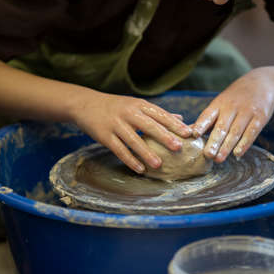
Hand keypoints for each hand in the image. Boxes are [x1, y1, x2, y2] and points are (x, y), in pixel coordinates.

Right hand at [70, 92, 191, 172]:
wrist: (85, 104)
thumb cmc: (116, 106)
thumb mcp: (136, 104)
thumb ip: (157, 113)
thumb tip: (180, 118)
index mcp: (139, 105)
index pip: (160, 114)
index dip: (174, 123)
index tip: (188, 133)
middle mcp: (128, 113)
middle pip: (148, 125)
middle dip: (164, 136)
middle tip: (178, 147)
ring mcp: (115, 124)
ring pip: (133, 140)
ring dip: (146, 153)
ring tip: (159, 164)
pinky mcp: (104, 135)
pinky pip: (119, 149)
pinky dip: (130, 160)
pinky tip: (140, 169)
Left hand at [193, 67, 273, 162]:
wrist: (262, 82)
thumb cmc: (236, 97)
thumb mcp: (220, 103)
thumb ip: (207, 120)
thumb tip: (188, 133)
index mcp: (219, 104)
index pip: (208, 115)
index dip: (201, 125)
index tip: (194, 135)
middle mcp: (231, 107)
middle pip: (221, 126)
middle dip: (214, 141)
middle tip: (207, 155)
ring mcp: (247, 112)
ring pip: (235, 131)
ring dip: (227, 146)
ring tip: (218, 159)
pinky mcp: (260, 117)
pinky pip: (251, 132)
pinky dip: (244, 144)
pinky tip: (237, 154)